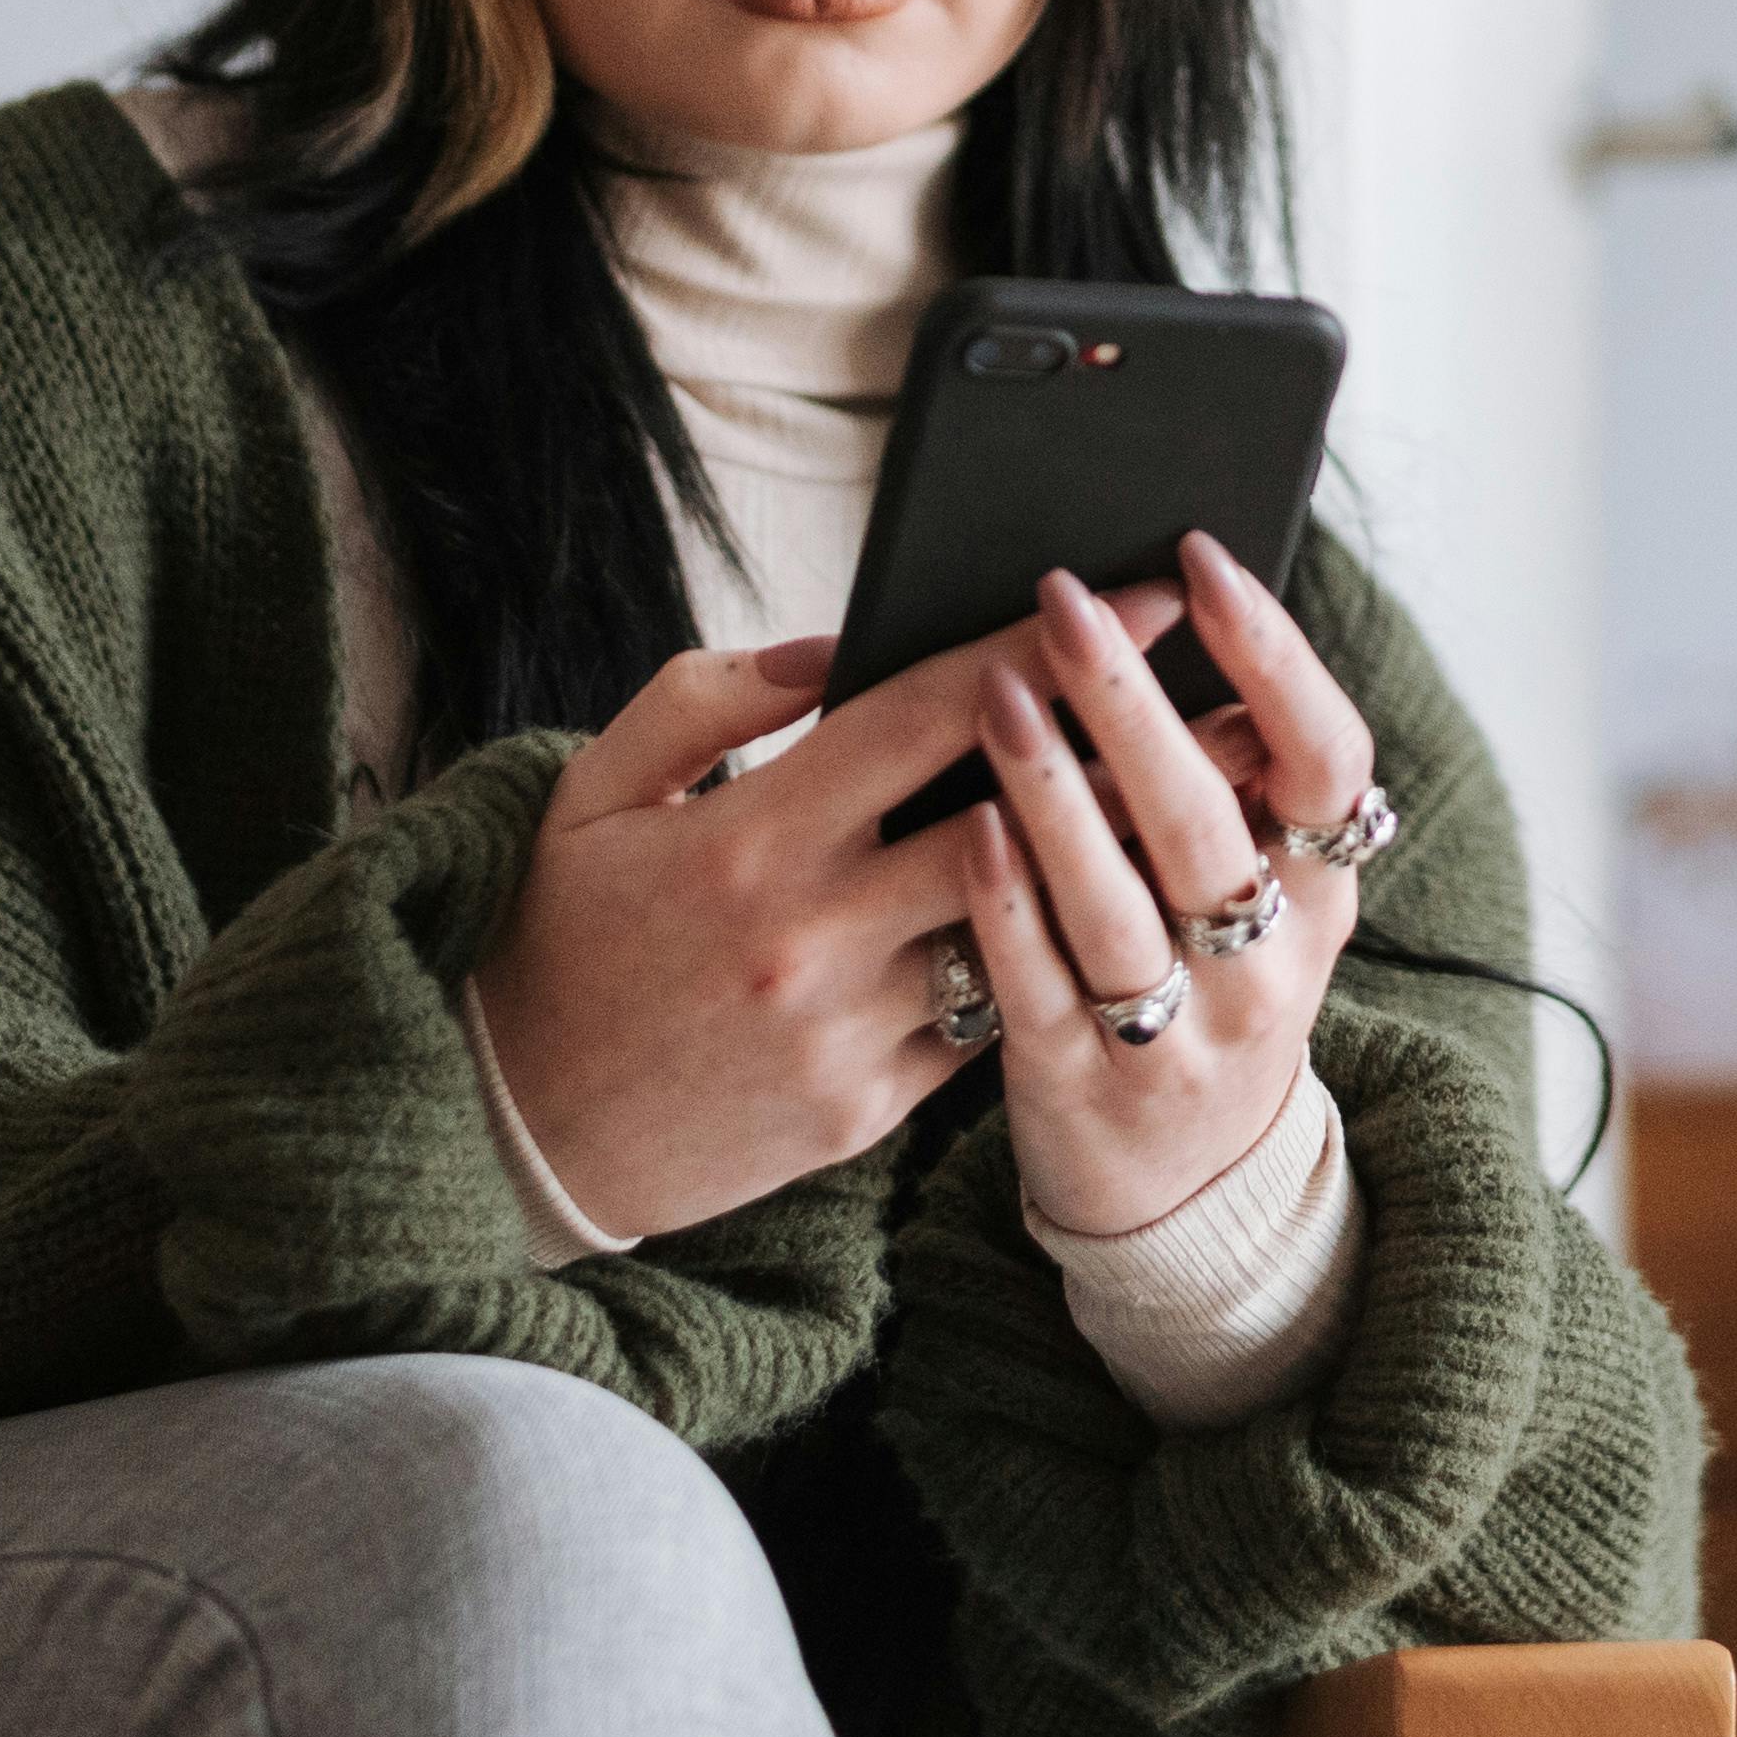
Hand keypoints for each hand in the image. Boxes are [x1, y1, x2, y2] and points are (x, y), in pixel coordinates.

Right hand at [467, 589, 1172, 1242]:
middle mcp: (811, 936)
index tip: (1138, 598)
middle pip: (1011, 826)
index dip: (1042, 648)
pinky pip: (982, 1023)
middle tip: (1226, 707)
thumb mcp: (596, 791)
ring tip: (1199, 813)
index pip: (927, 715)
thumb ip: (711, 697)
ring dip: (1103, 872)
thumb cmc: (557, 939)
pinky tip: (1101, 919)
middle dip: (1125, 758)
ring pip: (1016, 933)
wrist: (510, 1138)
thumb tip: (831, 644)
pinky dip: (1032, 967)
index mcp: (749, 836)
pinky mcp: (865, 1113)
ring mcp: (846, 1033)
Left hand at [955, 530, 1385, 1237]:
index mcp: (1323, 889)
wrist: (1186, 1193)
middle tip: (1063, 599)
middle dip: (1132, 697)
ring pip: (1123, 902)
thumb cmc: (1206, 986)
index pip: (1325, 756)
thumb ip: (1234, 785)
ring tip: (997, 690)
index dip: (1271, 655)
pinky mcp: (1086, 1086)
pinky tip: (970, 824)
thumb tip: (1167, 618)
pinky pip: (1044, 985)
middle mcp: (1270, 962)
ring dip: (1058, 791)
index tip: (1202, 560)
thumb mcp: (1266, 898)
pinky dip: (1011, 903)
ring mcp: (1181, 1033)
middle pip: (1207, 816)